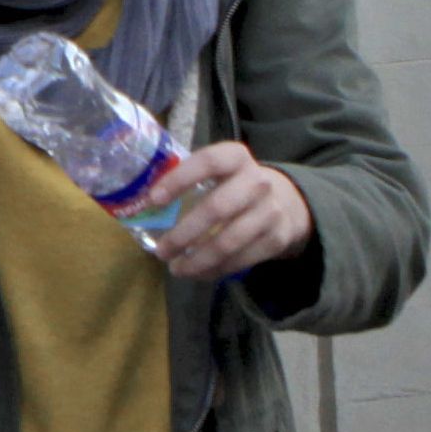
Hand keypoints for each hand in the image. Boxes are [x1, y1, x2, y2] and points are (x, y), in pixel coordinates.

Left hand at [143, 141, 314, 279]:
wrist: (287, 201)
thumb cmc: (235, 186)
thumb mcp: (220, 172)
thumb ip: (189, 181)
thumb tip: (143, 204)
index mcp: (236, 158)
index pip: (208, 161)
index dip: (180, 179)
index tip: (153, 199)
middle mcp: (257, 181)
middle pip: (216, 209)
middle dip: (184, 234)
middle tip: (161, 251)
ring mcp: (271, 211)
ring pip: (228, 242)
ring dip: (197, 261)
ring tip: (176, 268)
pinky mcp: (277, 239)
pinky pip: (240, 260)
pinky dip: (214, 271)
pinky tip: (198, 273)